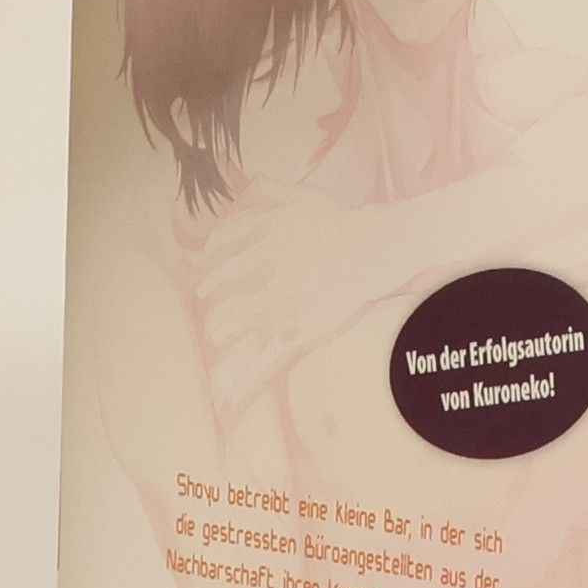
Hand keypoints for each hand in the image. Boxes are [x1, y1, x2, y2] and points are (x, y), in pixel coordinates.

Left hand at [194, 183, 397, 420]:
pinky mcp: (292, 334)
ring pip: (225, 326)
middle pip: (212, 289)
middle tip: (213, 308)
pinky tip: (225, 406)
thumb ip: (270, 190)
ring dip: (219, 335)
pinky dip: (239, 387)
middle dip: (211, 299)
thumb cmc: (343, 225)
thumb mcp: (302, 198)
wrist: (377, 251)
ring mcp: (274, 303)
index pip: (214, 250)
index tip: (211, 273)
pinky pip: (257, 363)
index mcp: (256, 234)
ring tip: (218, 343)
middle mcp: (259, 268)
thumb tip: (249, 181)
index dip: (209, 262)